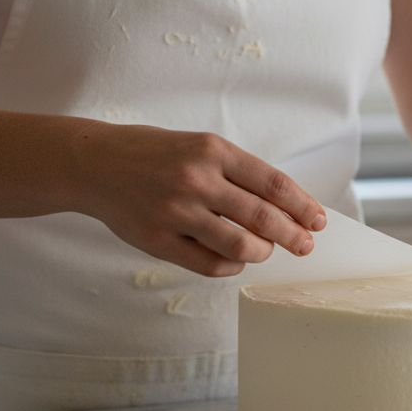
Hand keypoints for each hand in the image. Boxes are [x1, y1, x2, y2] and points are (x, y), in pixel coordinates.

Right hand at [76, 124, 326, 276]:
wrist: (93, 164)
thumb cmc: (153, 154)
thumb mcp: (198, 146)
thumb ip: (236, 173)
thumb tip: (283, 207)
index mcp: (212, 150)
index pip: (273, 183)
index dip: (302, 205)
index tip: (318, 220)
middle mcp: (196, 180)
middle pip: (262, 217)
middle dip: (293, 235)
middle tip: (305, 245)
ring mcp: (176, 211)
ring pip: (240, 244)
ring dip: (263, 252)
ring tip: (268, 250)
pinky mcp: (159, 240)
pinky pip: (209, 263)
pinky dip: (232, 264)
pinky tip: (237, 258)